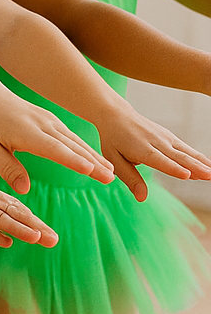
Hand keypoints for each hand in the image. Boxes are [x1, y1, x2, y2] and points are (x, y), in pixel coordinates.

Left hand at [0, 83, 114, 193]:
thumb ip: (7, 168)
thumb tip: (24, 190)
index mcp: (26, 132)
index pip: (54, 149)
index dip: (73, 161)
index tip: (92, 171)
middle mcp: (41, 124)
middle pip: (71, 145)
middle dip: (92, 162)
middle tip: (112, 178)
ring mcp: (47, 119)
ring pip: (74, 140)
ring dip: (93, 155)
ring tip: (111, 172)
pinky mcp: (49, 119)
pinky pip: (70, 134)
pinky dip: (85, 147)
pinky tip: (95, 158)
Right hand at [0, 163, 57, 247]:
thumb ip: (0, 213)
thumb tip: (15, 233)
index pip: (21, 212)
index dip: (37, 224)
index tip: (53, 237)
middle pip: (17, 216)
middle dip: (36, 228)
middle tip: (54, 240)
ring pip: (2, 219)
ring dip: (19, 228)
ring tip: (37, 238)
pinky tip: (7, 241)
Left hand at [95, 102, 210, 200]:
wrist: (116, 115)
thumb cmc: (113, 140)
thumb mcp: (114, 159)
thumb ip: (130, 178)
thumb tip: (142, 198)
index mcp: (141, 149)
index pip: (160, 160)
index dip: (173, 168)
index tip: (187, 175)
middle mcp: (156, 142)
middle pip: (177, 156)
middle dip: (194, 167)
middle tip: (209, 176)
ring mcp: (164, 137)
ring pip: (185, 151)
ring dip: (200, 162)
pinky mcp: (169, 136)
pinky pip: (185, 147)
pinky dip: (198, 156)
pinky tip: (209, 165)